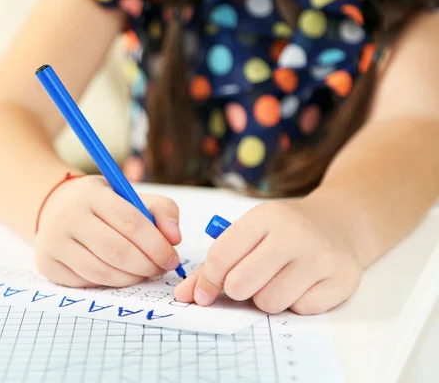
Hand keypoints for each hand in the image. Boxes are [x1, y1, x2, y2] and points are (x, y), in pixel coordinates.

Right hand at [34, 175, 181, 287]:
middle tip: (160, 269)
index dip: (156, 244)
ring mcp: (53, 241)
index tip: (172, 257)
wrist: (56, 208)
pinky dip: (111, 283)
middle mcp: (67, 216)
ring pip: (102, 272)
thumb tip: (174, 238)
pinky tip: (120, 274)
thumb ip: (161, 210)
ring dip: (131, 278)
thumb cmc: (103, 204)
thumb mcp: (130, 196)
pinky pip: (87, 283)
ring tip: (143, 272)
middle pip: (116, 251)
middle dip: (146, 265)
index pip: (130, 221)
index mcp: (91, 194)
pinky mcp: (47, 264)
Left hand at [174, 198, 362, 314]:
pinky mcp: (343, 279)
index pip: (221, 256)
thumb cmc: (283, 232)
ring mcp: (321, 257)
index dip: (206, 281)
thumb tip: (183, 296)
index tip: (203, 294)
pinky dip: (295, 303)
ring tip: (277, 279)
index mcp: (265, 216)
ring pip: (270, 302)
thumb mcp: (249, 234)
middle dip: (237, 290)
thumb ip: (214, 265)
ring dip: (267, 298)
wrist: (339, 222)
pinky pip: (300, 310)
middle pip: (241, 284)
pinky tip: (303, 283)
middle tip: (248, 281)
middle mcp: (295, 234)